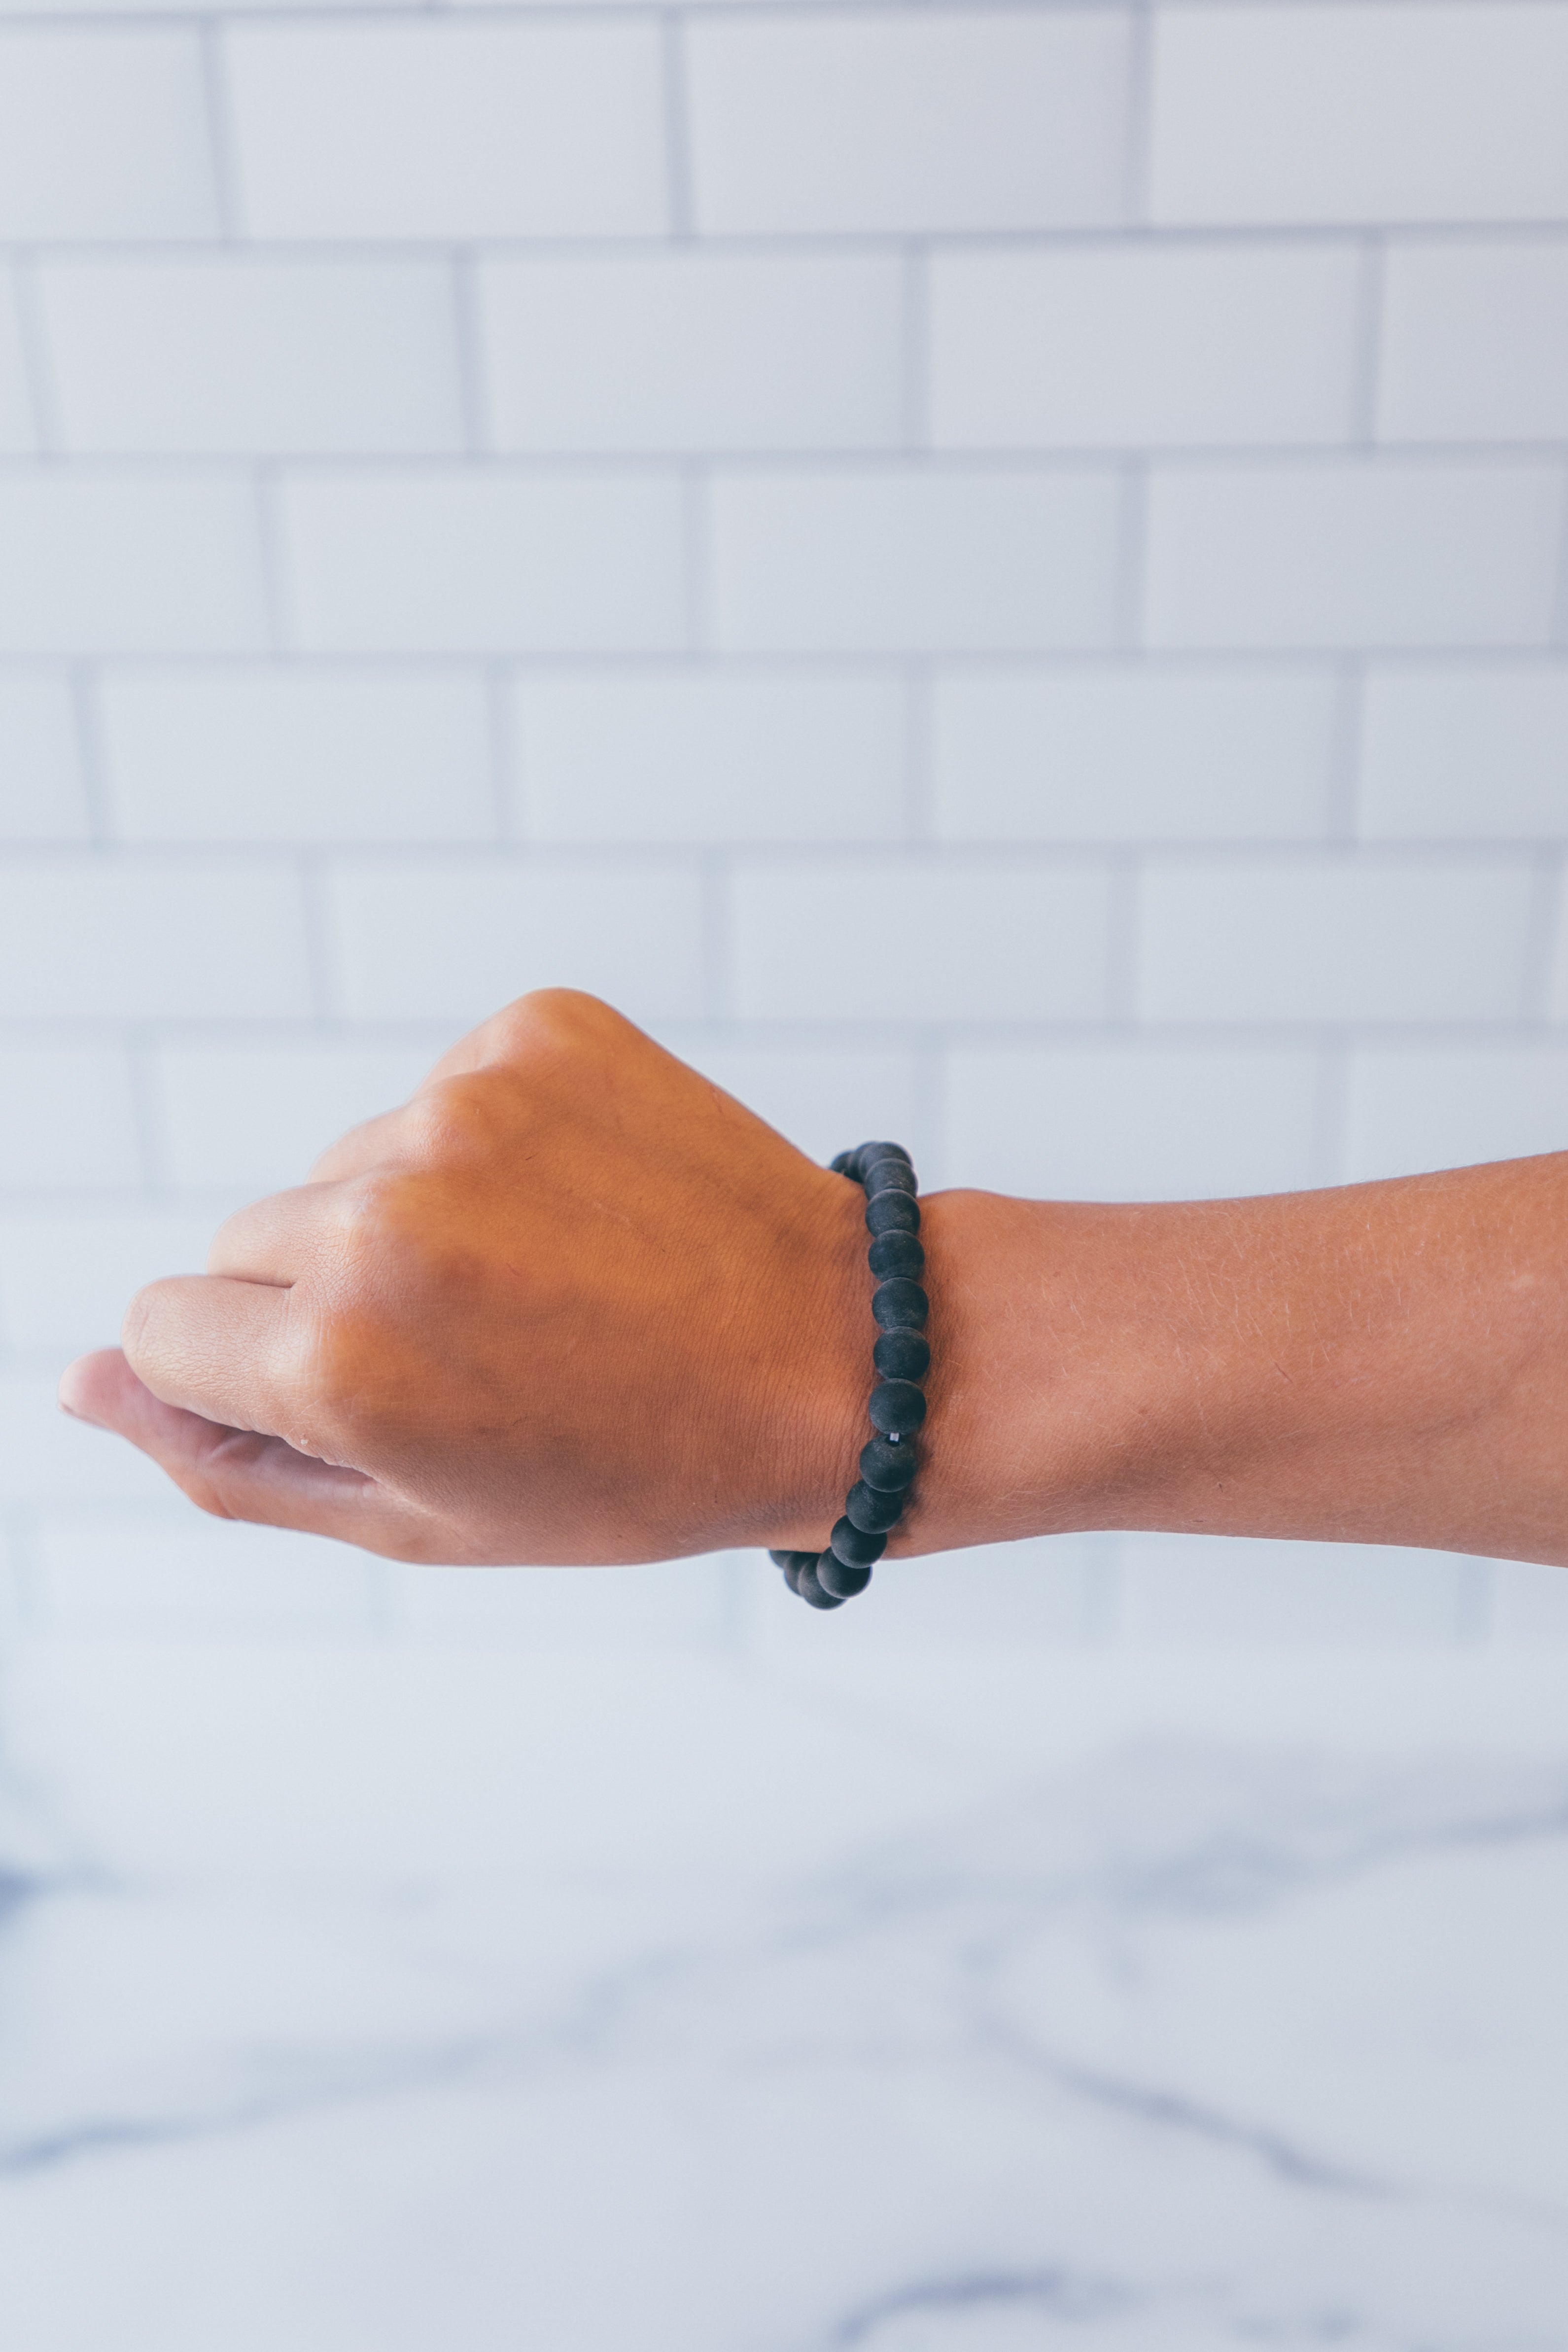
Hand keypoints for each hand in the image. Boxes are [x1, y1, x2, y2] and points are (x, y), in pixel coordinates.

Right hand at [58, 992, 881, 1564]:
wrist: (843, 1359)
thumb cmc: (633, 1467)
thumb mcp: (419, 1519)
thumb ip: (224, 1460)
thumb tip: (82, 1382)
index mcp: (336, 1361)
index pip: (166, 1324)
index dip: (258, 1371)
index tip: (371, 1390)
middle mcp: (381, 1216)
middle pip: (247, 1238)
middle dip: (330, 1296)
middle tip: (485, 1344)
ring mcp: (464, 1106)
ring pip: (347, 1162)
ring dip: (414, 1215)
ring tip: (551, 1276)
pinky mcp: (537, 1030)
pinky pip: (440, 1088)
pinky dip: (491, 1142)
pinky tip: (584, 1204)